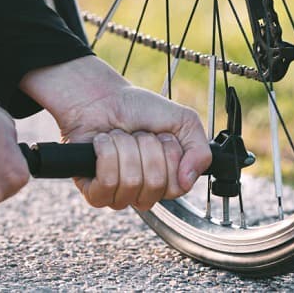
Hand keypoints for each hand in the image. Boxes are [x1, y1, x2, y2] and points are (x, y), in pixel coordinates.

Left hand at [20, 56, 210, 210]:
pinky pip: (107, 182)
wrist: (102, 98)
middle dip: (147, 148)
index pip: (177, 186)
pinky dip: (107, 153)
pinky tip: (103, 143)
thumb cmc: (140, 109)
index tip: (162, 137)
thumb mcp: (183, 121)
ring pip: (131, 182)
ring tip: (121, 136)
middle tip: (139, 135)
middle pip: (154, 185)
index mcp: (167, 180)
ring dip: (126, 147)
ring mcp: (118, 195)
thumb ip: (200, 151)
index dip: (170, 155)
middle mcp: (144, 192)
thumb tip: (188, 180)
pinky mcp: (93, 191)